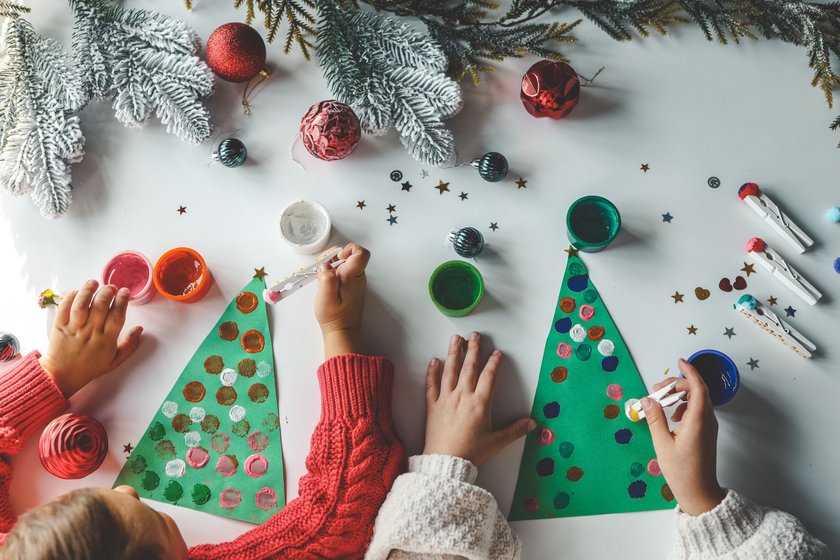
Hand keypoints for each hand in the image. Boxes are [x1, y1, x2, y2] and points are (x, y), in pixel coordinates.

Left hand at [39, 280, 142, 397]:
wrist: (62, 375)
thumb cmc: (90, 367)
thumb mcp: (115, 360)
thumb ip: (129, 345)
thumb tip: (140, 329)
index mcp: (106, 340)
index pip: (117, 316)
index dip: (122, 301)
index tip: (125, 292)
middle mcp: (91, 332)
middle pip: (100, 306)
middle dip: (107, 292)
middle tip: (111, 287)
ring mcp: (74, 329)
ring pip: (81, 305)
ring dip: (88, 291)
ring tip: (94, 282)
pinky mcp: (59, 326)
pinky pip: (64, 308)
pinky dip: (70, 297)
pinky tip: (77, 291)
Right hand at [315, 243, 369, 358]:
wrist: (342, 331)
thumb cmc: (335, 316)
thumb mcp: (326, 296)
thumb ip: (326, 277)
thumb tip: (326, 265)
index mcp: (353, 276)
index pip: (360, 253)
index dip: (348, 249)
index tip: (336, 258)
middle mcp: (357, 277)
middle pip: (351, 256)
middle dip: (335, 258)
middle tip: (323, 268)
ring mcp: (355, 282)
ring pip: (346, 264)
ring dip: (333, 266)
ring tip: (323, 277)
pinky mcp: (351, 287)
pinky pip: (344, 273)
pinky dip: (334, 274)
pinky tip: (326, 284)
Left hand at [423, 332, 535, 465]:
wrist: (445, 462)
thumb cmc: (471, 453)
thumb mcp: (497, 442)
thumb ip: (515, 430)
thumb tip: (533, 424)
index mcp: (480, 403)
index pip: (489, 377)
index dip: (494, 363)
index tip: (497, 353)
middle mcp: (463, 396)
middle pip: (469, 368)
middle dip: (473, 350)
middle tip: (475, 335)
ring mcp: (446, 399)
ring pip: (450, 371)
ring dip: (454, 353)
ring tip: (456, 339)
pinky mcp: (433, 406)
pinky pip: (432, 385)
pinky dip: (432, 372)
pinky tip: (434, 361)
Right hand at [642, 358, 725, 515]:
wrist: (699, 492)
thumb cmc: (681, 471)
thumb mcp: (662, 444)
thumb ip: (655, 419)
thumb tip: (647, 399)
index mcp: (697, 421)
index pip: (698, 388)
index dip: (690, 372)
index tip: (679, 362)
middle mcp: (707, 420)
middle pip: (697, 391)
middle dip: (677, 385)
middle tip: (657, 389)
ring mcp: (709, 427)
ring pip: (698, 400)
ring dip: (680, 395)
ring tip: (661, 402)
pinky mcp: (706, 432)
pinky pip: (698, 411)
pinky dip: (684, 406)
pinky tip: (671, 417)